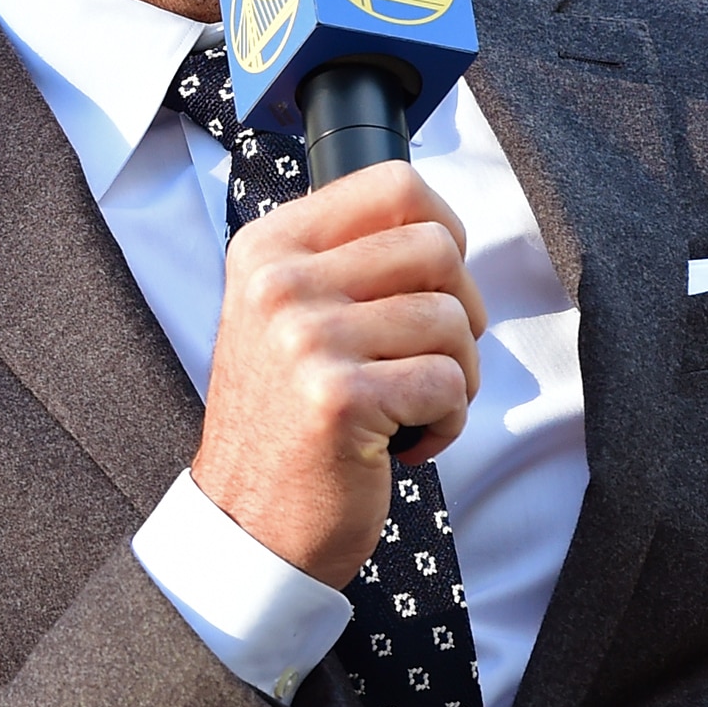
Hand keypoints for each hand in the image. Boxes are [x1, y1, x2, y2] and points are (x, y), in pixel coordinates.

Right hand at [193, 161, 486, 587]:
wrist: (248, 522)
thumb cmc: (285, 420)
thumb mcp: (285, 316)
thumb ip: (344, 260)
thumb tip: (439, 227)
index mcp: (267, 249)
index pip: (393, 184)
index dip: (442, 229)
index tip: (433, 281)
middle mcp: (278, 284)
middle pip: (437, 248)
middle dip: (459, 311)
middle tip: (425, 358)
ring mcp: (304, 339)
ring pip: (452, 319)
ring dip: (455, 375)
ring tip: (407, 406)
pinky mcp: (338, 398)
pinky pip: (449, 384)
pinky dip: (446, 423)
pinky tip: (403, 442)